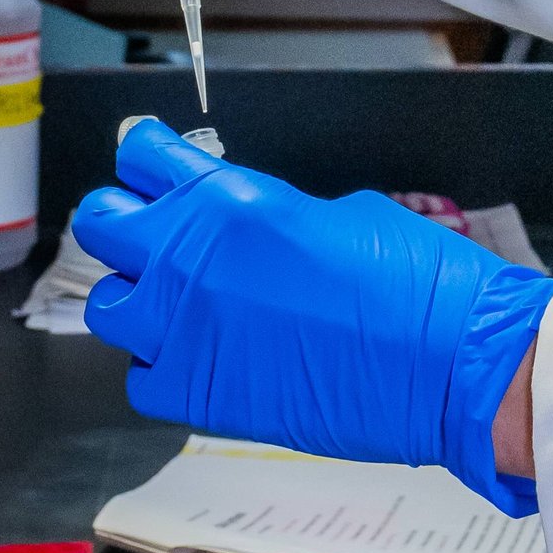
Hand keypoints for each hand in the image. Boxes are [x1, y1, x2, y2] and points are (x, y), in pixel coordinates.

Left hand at [74, 121, 551, 512]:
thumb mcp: (343, 216)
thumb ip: (274, 216)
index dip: (147, 161)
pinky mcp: (198, 395)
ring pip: (108, 305)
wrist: (451, 365)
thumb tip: (252, 233)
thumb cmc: (421, 285)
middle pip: (102, 222)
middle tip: (153, 235)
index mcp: (233, 200)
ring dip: (135, 301)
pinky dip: (161, 369)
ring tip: (175, 307)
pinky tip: (201, 360)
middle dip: (123, 223)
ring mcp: (186, 332)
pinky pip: (141, 378)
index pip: (143, 157)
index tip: (151, 168)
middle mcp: (193, 261)